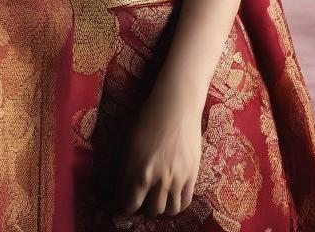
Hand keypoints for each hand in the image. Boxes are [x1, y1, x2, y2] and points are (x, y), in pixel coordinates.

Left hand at [113, 81, 203, 217]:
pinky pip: (185, 202)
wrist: (177, 105)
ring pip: (168, 210)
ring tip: (157, 198)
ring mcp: (177, 178)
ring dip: (161, 208)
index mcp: (138, 170)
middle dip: (143, 206)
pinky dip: (177, 205)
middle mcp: (157, 179)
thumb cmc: (149, 118)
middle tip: (141, 197)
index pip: (128, 204)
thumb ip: (126, 168)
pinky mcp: (192, 175)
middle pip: (150, 210)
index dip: (123, 207)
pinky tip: (172, 197)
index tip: (122, 205)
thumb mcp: (130, 142)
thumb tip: (121, 189)